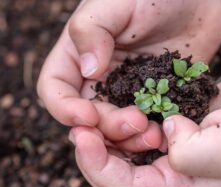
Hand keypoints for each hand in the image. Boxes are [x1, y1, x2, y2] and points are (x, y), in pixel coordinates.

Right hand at [37, 0, 220, 132]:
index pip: (54, 89)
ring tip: (154, 134)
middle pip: (86, 117)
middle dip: (106, 127)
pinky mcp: (151, 101)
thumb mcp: (117, 3)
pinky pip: (144, 127)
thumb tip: (88, 70)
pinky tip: (166, 134)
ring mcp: (124, 92)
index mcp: (77, 55)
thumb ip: (92, 31)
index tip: (88, 116)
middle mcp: (97, 78)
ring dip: (128, 139)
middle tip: (136, 122)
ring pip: (113, 129)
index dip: (64, 108)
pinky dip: (150, 136)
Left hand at [69, 68, 220, 186]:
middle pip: (118, 173)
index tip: (81, 138)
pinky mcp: (173, 128)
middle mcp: (172, 175)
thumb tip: (164, 134)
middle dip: (93, 153)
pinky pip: (138, 130)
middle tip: (77, 128)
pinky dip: (123, 122)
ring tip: (91, 117)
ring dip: (106, 136)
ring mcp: (172, 151)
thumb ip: (188, 153)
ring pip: (124, 152)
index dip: (98, 166)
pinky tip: (115, 108)